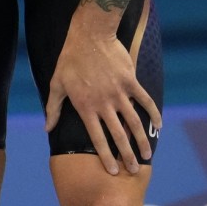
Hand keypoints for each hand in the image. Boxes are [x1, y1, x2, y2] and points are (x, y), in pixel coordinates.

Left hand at [44, 22, 159, 175]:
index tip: (112, 171)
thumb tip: (47, 128)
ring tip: (147, 155)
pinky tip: (159, 125)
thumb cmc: (70, 59)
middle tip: (133, 170)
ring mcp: (119, 92)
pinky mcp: (130, 81)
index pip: (97, 137)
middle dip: (126, 155)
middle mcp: (104, 103)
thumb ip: (53, 108)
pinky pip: (145, 100)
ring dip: (141, 140)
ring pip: (134, 122)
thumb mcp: (56, 83)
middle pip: (118, 135)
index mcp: (86, 106)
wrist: (90, 35)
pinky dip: (153, 113)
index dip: (105, 156)